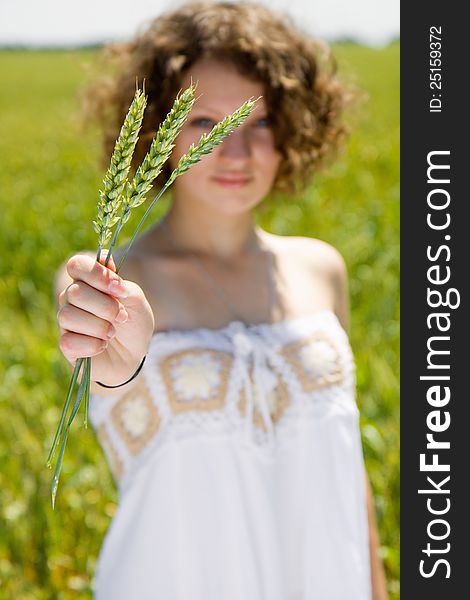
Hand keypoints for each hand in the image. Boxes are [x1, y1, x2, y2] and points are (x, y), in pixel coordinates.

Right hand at [57, 252, 154, 385]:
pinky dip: (93, 345)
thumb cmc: (133, 324)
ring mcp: (67, 322)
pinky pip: (69, 341)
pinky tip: (102, 346)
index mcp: (88, 281)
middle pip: (75, 292)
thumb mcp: (137, 302)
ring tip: (112, 333)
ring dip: (99, 326)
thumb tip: (112, 279)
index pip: (77, 265)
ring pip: (68, 316)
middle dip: (105, 306)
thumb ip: (125, 286)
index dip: (96, 275)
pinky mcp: (66, 345)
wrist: (134, 356)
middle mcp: (72, 298)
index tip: (118, 289)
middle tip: (122, 317)